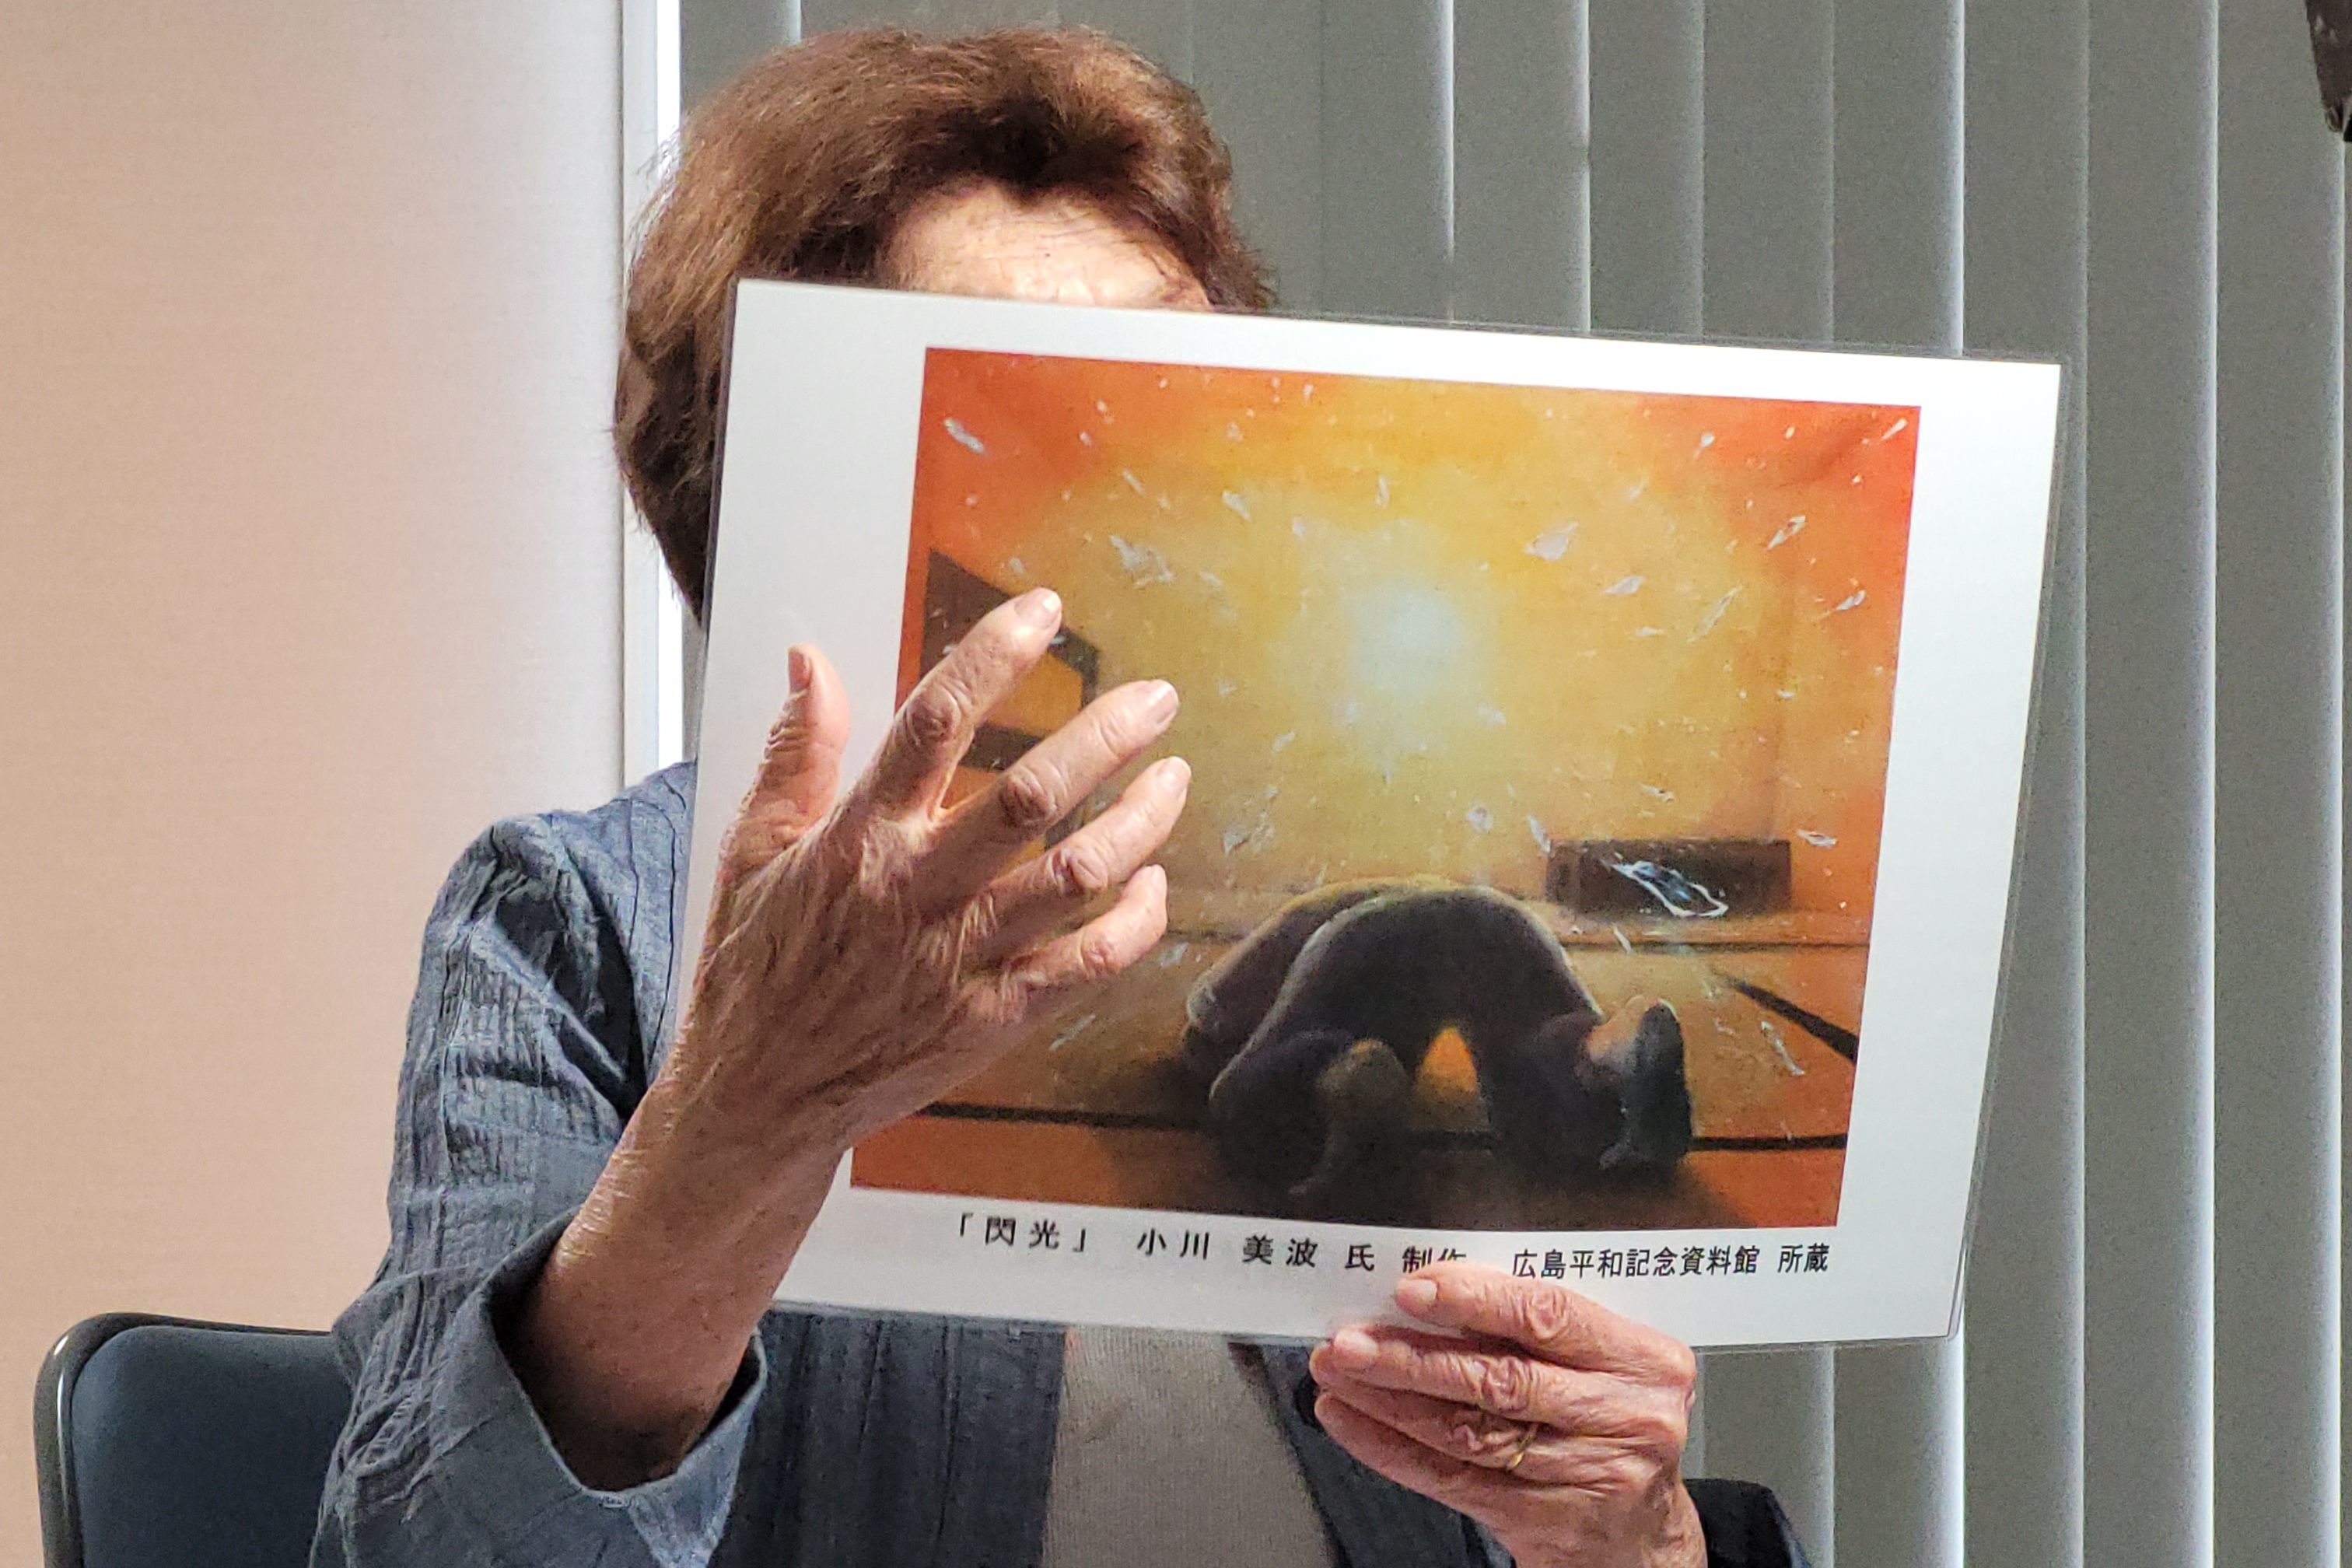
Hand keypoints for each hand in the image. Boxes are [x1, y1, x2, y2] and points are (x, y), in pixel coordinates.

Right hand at [514, 585, 1187, 1486]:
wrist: (757, 1101)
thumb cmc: (754, 971)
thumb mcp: (752, 851)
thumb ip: (795, 752)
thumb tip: (811, 659)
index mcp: (857, 840)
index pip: (934, 722)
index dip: (993, 656)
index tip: (1042, 611)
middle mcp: (916, 894)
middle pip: (1031, 796)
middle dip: (1107, 736)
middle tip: (1157, 699)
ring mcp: (960, 961)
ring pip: (1076, 878)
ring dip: (1140, 823)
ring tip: (1175, 778)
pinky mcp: (994, 1020)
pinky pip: (1087, 965)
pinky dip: (1134, 922)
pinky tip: (1153, 883)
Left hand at [1307, 1261, 1705, 1567]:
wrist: (1641, 1537)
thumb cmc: (1613, 1425)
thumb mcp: (1604, 1365)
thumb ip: (1539, 1329)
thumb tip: (1433, 1291)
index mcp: (1643, 1361)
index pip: (1549, 1315)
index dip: (1473, 1300)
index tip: (1412, 1290)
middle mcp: (1623, 1417)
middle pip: (1500, 1378)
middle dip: (1413, 1355)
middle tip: (1351, 1339)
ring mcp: (1585, 1474)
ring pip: (1468, 1430)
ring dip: (1390, 1399)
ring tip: (1338, 1372)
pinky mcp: (1543, 1521)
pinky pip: (1452, 1478)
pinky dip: (1392, 1448)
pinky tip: (1353, 1421)